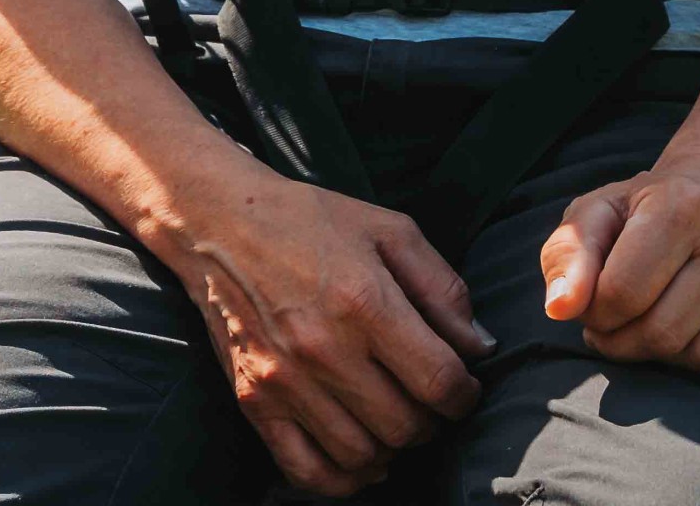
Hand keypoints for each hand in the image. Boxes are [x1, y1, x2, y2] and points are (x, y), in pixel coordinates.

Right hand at [161, 173, 491, 496]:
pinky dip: (343, 479)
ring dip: (393, 448)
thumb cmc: (312, 221)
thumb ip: (443, 289)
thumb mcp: (391, 231)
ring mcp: (284, 381)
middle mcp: (324, 349)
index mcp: (365, 301)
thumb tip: (481, 347)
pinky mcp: (253, 400)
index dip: (465, 395)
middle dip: (433, 421)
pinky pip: (305, 470)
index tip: (465, 388)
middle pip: (405, 425)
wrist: (218, 224)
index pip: (438, 381)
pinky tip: (363, 457)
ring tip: (396, 421)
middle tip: (430, 402)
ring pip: (363, 454)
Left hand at [537, 150, 699, 378]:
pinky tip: (697, 325)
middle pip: (661, 336)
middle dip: (625, 342)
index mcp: (681, 205)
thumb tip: (561, 308)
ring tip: (657, 321)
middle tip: (620, 321)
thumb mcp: (595, 214)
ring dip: (667, 355)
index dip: (595, 313)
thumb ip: (567, 256)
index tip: (598, 302)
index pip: (621, 296)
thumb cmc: (644, 209)